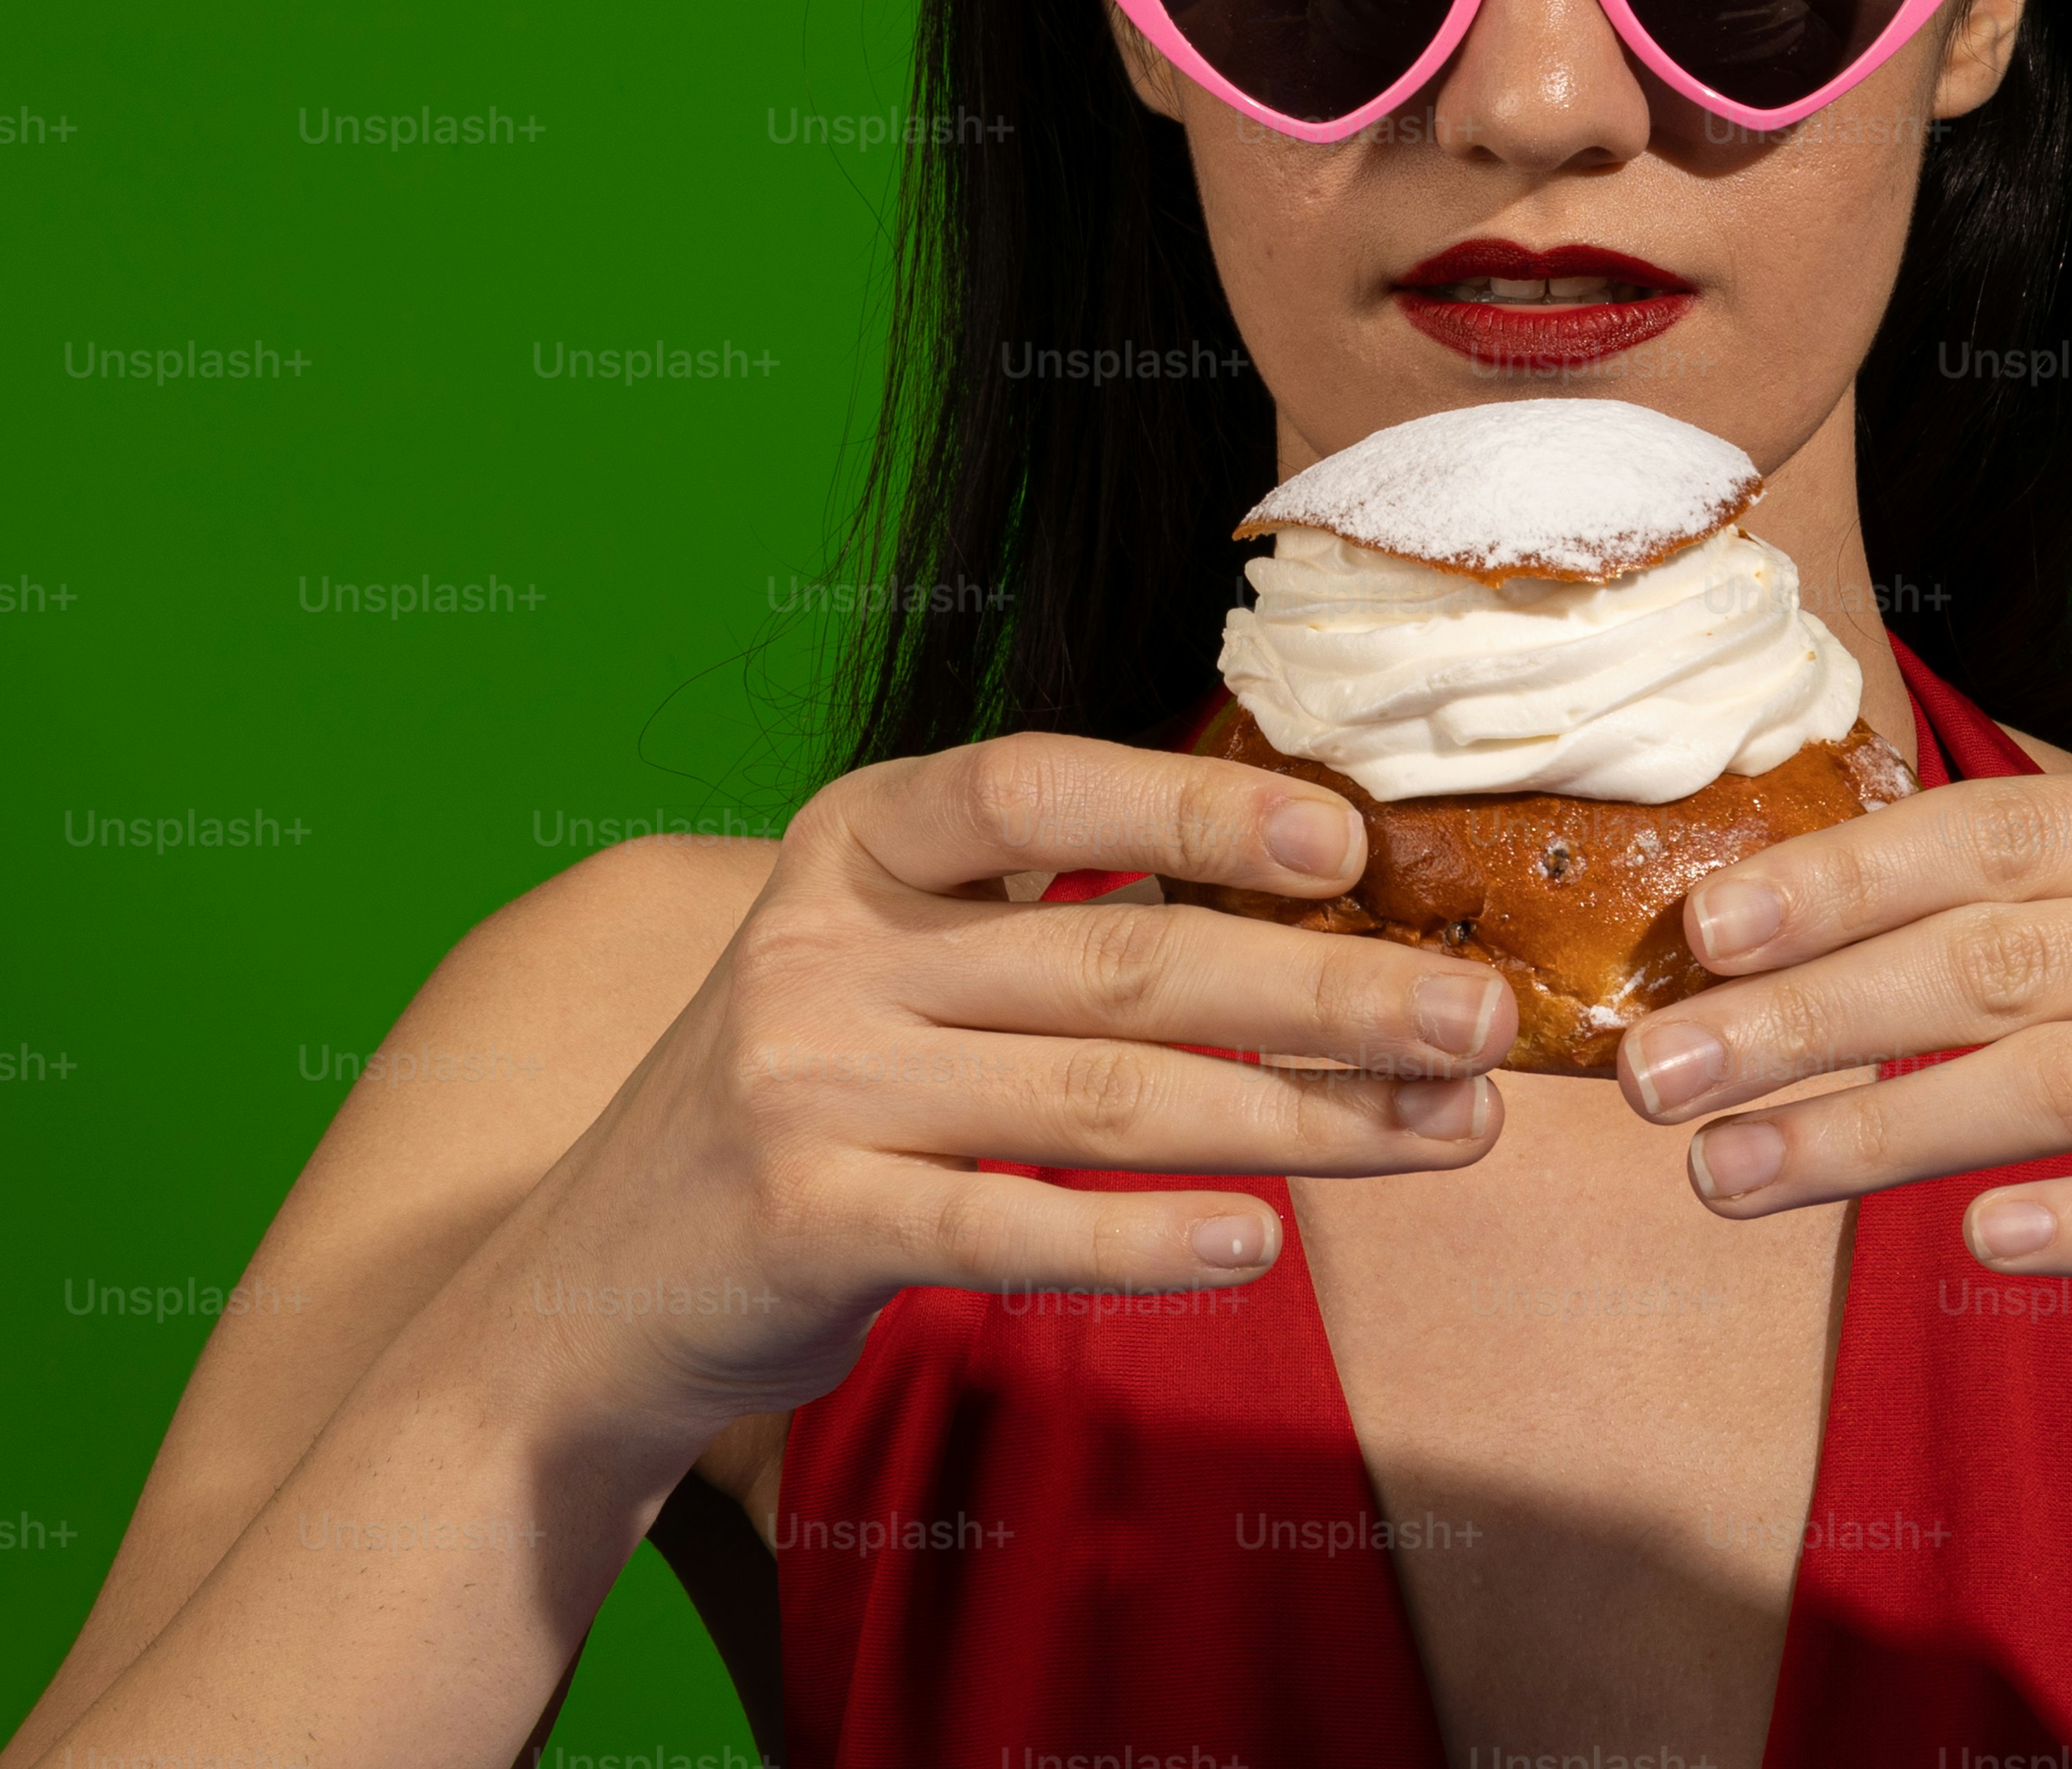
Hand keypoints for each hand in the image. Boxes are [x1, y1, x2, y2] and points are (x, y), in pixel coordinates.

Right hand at [490, 732, 1517, 1433]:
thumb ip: (1045, 923)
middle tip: (1477, 1017)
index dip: (1198, 805)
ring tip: (1443, 1131)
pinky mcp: (803, 1222)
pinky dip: (1141, 1242)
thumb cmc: (808, 1100)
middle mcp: (828, 947)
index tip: (1351, 839)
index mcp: (861, 844)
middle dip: (1325, 987)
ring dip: (1297, 1117)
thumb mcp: (889, 964)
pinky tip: (1257, 1245)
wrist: (594, 1282)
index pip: (1042, 789)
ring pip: (1101, 1096)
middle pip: (1120, 956)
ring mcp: (808, 1083)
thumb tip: (1304, 907)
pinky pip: (1006, 1227)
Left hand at [1610, 754, 2071, 1396]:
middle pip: (2003, 958)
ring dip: (1876, 1138)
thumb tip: (1781, 933)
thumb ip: (2037, 916)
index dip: (1834, 881)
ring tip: (1730, 1179)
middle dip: (1806, 1018)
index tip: (1693, 937)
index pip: (1995, 831)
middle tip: (1655, 1079)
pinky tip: (1977, 1243)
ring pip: (2070, 1081)